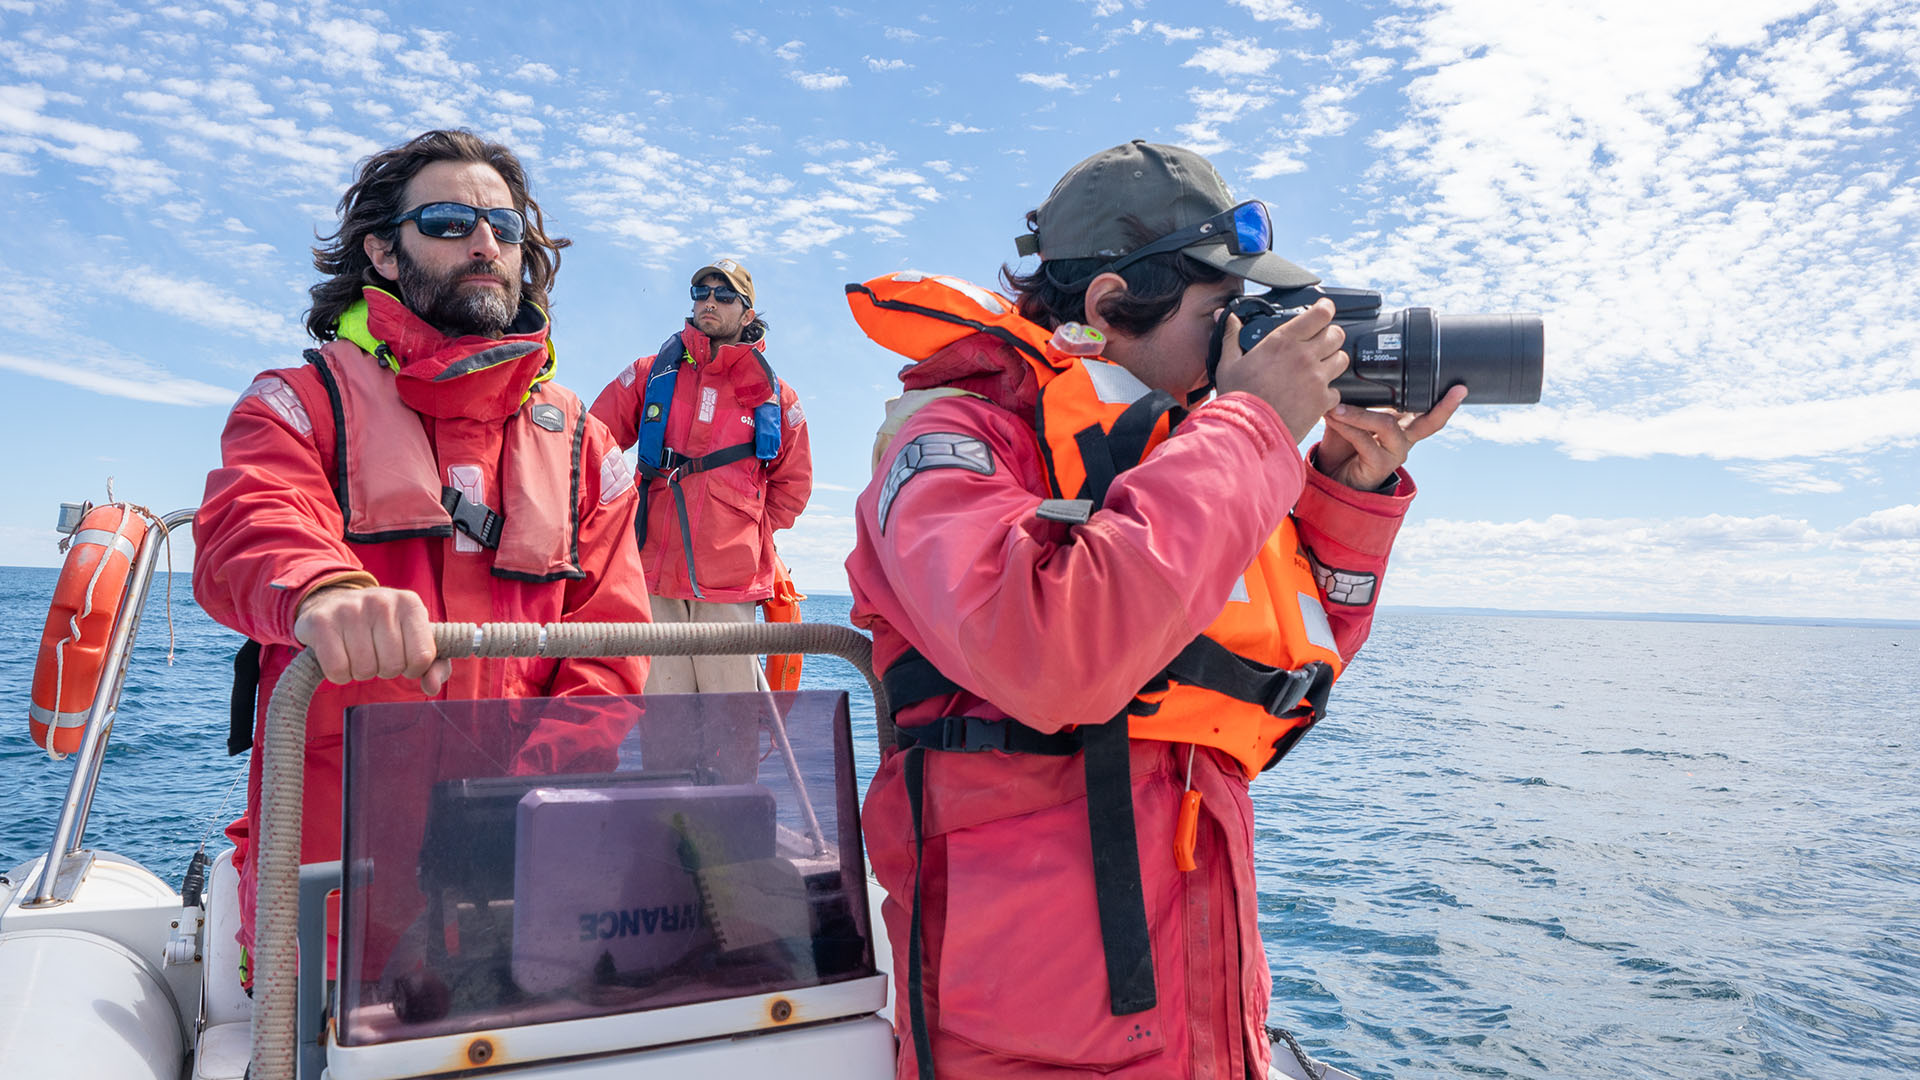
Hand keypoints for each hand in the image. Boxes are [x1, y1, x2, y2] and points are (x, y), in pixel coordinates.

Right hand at [292, 585, 449, 693]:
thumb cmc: (380, 628)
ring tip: (357, 653)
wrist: (331, 602)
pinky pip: (338, 670)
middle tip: (375, 654)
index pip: (422, 657)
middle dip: (384, 670)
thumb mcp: (412, 637)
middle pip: (392, 666)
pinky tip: (339, 657)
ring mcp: (350, 609)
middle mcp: (382, 601)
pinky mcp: (321, 622)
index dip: (412, 669)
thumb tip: (432, 687)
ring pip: (364, 670)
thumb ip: (434, 665)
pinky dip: (339, 675)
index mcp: (410, 604)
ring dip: (360, 672)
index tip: (402, 658)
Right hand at [1213, 298, 1346, 443]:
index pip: (1320, 313)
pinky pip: (1337, 391)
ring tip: (1319, 371)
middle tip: (1320, 345)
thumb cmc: (1238, 398)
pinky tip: (1315, 397)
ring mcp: (1316, 378)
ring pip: (1342, 360)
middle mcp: (1304, 355)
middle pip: (1337, 334)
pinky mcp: (1322, 400)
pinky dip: (1329, 394)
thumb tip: (1226, 316)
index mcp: (1283, 341)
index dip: (1325, 309)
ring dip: (1333, 363)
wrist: (1248, 431)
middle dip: (1330, 337)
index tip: (1323, 311)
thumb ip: (1231, 336)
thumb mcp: (1228, 363)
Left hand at [1315, 384, 1468, 490]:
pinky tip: (1333, 418)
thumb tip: (1342, 375)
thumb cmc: (1343, 445)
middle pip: (1430, 421)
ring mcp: (1395, 453)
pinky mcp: (1380, 465)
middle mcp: (1404, 438)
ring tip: (1337, 407)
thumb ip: (1353, 400)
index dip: (1444, 401)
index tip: (1460, 387)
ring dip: (1359, 413)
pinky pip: (1365, 441)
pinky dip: (1346, 427)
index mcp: (1401, 423)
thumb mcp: (1349, 418)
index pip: (1426, 409)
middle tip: (1457, 390)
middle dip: (1443, 406)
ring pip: (1386, 425)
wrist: (1331, 475)